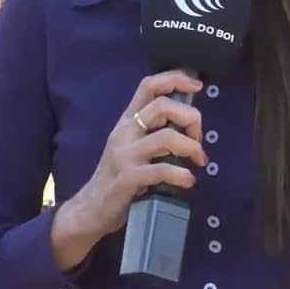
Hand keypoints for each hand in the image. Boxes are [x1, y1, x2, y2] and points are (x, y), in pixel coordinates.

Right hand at [65, 70, 207, 238]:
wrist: (90, 209)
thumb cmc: (118, 177)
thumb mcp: (133, 147)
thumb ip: (155, 132)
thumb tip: (190, 123)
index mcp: (127, 121)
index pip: (148, 86)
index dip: (175, 79)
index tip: (197, 85)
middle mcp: (124, 132)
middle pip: (162, 105)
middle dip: (190, 117)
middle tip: (199, 139)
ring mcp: (124, 155)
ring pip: (167, 137)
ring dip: (191, 147)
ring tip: (199, 161)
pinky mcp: (127, 178)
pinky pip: (161, 170)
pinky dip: (181, 174)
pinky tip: (188, 181)